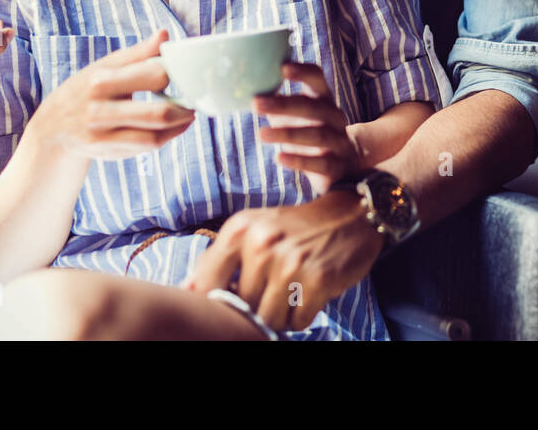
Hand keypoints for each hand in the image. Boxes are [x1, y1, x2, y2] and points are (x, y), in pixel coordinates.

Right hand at [30, 30, 194, 159]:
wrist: (52, 129)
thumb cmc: (86, 90)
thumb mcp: (106, 67)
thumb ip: (138, 54)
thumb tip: (165, 34)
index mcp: (102, 79)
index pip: (154, 75)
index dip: (177, 74)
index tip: (186, 73)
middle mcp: (99, 108)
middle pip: (159, 112)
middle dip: (185, 108)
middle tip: (194, 100)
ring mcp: (102, 133)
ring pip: (155, 134)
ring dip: (180, 125)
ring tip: (188, 115)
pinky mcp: (106, 150)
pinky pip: (146, 146)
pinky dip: (167, 137)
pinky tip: (174, 128)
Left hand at [181, 191, 385, 332]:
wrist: (352, 214)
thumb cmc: (297, 228)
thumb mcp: (255, 230)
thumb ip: (220, 260)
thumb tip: (185, 291)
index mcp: (241, 228)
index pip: (206, 283)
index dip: (217, 299)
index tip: (232, 298)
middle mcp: (262, 244)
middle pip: (242, 305)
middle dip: (258, 305)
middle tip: (277, 287)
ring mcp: (290, 263)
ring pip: (268, 318)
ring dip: (281, 314)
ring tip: (294, 291)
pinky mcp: (317, 280)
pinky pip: (297, 322)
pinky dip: (303, 316)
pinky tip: (311, 293)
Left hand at [255, 62, 361, 193]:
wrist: (341, 164)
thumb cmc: (309, 132)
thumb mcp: (296, 115)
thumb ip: (277, 103)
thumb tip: (245, 89)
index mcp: (324, 99)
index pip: (317, 78)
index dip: (302, 72)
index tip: (282, 67)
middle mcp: (335, 117)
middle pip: (312, 107)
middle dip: (283, 105)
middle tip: (255, 103)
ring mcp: (339, 142)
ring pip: (316, 135)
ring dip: (287, 134)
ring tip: (261, 134)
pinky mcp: (336, 166)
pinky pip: (319, 163)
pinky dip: (298, 161)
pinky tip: (279, 158)